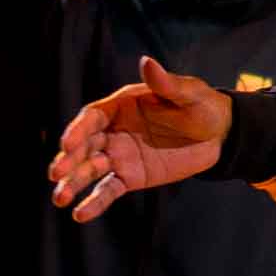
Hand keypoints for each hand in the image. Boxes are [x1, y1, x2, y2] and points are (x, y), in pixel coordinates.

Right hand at [50, 56, 232, 221]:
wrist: (219, 135)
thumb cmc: (201, 106)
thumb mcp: (188, 94)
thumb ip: (166, 84)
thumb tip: (147, 61)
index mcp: (121, 106)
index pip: (92, 118)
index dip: (78, 130)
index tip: (67, 144)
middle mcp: (113, 131)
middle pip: (84, 146)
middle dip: (69, 159)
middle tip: (56, 173)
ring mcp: (119, 156)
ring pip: (90, 170)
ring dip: (73, 183)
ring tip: (59, 199)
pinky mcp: (130, 177)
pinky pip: (108, 190)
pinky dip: (95, 202)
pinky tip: (80, 214)